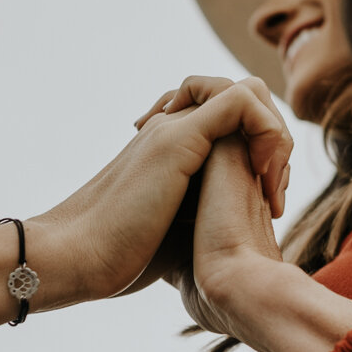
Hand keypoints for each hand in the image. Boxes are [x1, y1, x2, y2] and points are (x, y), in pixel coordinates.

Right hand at [30, 76, 291, 304]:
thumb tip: (238, 229)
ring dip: (274, 136)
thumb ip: (205, 209)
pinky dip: (267, 133)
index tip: (269, 204)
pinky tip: (262, 180)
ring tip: (270, 189)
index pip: (233, 119)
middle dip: (273, 141)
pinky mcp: (178, 137)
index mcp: (172, 145)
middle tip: (275, 197)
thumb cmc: (121, 255)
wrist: (76, 258)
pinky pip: (242, 101)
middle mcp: (173, 126)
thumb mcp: (179, 227)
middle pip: (245, 101)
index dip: (263, 150)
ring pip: (248, 92)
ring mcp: (174, 127)